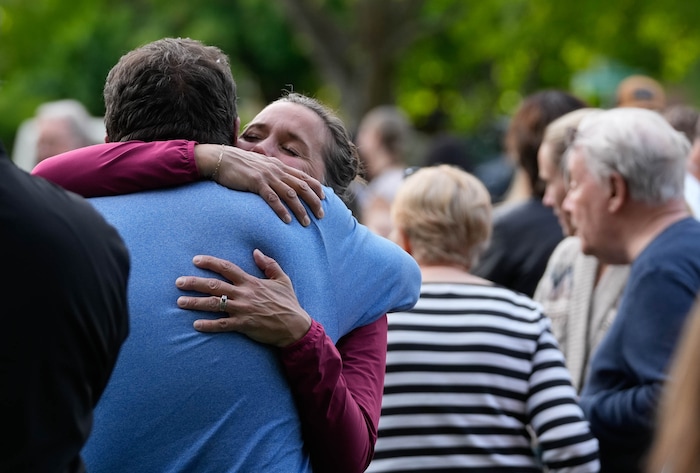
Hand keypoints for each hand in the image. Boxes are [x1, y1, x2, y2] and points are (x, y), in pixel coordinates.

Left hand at [175, 250, 311, 346]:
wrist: (295, 326)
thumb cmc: (288, 302)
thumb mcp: (282, 279)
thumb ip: (269, 264)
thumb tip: (256, 252)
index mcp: (251, 282)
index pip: (226, 268)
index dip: (210, 263)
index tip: (196, 260)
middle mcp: (244, 294)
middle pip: (214, 285)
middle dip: (194, 283)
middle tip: (178, 282)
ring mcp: (242, 310)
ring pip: (214, 304)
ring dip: (195, 303)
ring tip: (180, 302)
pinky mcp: (243, 325)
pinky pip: (222, 325)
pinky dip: (208, 325)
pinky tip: (195, 324)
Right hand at [195, 144, 324, 225]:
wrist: (220, 158)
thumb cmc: (238, 165)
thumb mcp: (260, 167)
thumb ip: (272, 174)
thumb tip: (280, 184)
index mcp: (279, 166)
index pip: (304, 177)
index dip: (317, 188)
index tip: (324, 199)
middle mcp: (276, 170)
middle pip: (302, 186)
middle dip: (314, 201)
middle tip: (321, 216)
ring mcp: (267, 176)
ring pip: (290, 194)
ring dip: (300, 209)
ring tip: (307, 222)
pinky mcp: (255, 182)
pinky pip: (272, 198)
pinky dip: (281, 210)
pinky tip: (287, 220)